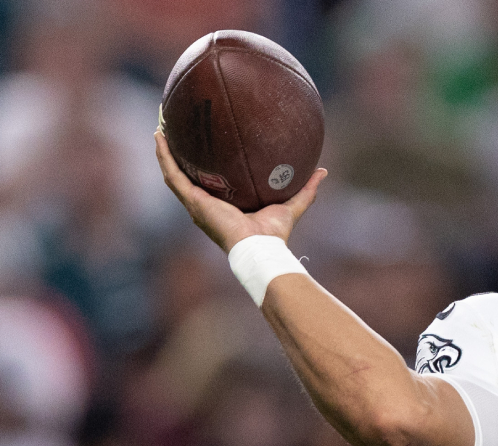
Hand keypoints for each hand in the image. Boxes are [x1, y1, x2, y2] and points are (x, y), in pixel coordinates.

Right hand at [154, 129, 326, 253]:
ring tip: (160, 130)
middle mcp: (205, 204)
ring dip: (164, 152)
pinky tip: (159, 137)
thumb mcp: (291, 205)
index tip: (203, 146)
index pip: (210, 182)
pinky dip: (164, 156)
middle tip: (175, 133)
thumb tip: (322, 170)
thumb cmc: (274, 234)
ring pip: (173, 174)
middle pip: (187, 176)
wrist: (261, 248)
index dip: (204, 166)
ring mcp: (196, 203)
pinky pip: (173, 175)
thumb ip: (306, 189)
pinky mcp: (192, 201)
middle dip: (179, 156)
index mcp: (223, 205)